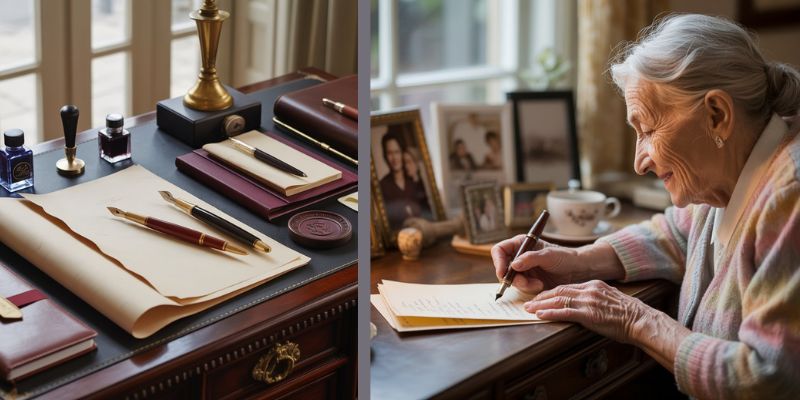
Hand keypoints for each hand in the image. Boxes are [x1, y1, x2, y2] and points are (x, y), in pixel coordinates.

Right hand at [491, 234, 580, 294]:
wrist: (577, 270)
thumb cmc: (564, 257)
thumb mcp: (548, 255)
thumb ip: (530, 259)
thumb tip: (514, 265)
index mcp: (521, 244)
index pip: (500, 250)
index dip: (498, 261)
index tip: (503, 273)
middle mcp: (518, 256)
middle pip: (503, 268)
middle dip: (512, 278)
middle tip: (524, 283)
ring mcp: (522, 270)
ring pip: (511, 280)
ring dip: (523, 284)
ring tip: (538, 284)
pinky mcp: (528, 281)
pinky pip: (520, 287)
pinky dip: (528, 288)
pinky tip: (540, 286)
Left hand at [524, 280, 650, 343]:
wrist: (640, 319)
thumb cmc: (627, 314)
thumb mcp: (609, 299)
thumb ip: (594, 298)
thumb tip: (582, 304)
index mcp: (593, 285)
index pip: (566, 287)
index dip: (550, 292)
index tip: (540, 297)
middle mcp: (588, 290)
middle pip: (559, 291)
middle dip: (541, 297)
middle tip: (528, 302)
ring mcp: (588, 301)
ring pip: (559, 300)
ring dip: (541, 305)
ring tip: (529, 309)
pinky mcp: (590, 314)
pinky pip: (566, 312)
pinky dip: (551, 313)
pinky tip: (540, 315)